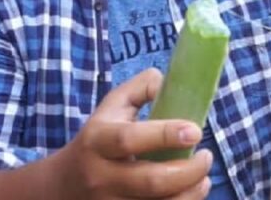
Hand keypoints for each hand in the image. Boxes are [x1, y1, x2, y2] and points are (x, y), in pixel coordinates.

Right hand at [56, 68, 212, 199]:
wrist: (64, 184)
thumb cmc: (99, 138)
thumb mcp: (112, 107)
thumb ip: (140, 89)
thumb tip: (168, 81)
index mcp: (98, 141)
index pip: (130, 139)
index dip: (165, 135)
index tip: (196, 131)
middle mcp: (101, 176)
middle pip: (150, 181)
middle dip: (188, 171)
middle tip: (206, 157)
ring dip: (190, 193)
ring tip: (203, 178)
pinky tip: (191, 192)